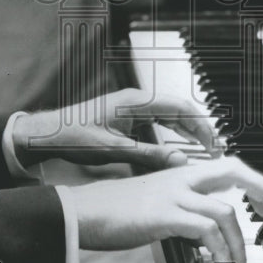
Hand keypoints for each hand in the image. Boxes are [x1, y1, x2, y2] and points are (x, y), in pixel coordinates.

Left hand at [12, 88, 218, 171]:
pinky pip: (156, 120)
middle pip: (177, 109)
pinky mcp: (125, 116)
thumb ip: (149, 156)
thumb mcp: (114, 150)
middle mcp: (136, 100)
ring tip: (204, 148)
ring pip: (168, 115)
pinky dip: (171, 131)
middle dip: (198, 128)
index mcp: (135, 102)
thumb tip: (181, 161)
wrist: (47, 133)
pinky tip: (179, 145)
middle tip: (215, 148)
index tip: (214, 142)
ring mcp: (130, 107)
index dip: (201, 124)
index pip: (179, 106)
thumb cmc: (74, 136)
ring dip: (186, 129)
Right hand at [70, 158, 262, 262]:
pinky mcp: (163, 214)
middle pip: (234, 170)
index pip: (228, 167)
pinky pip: (205, 228)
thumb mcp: (154, 206)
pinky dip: (219, 249)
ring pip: (224, 211)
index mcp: (179, 174)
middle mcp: (179, 178)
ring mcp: (172, 194)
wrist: (80, 211)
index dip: (257, 183)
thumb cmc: (112, 212)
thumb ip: (183, 213)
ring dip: (238, 244)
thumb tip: (208, 237)